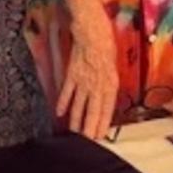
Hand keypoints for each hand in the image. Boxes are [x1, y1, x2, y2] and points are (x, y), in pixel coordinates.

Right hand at [57, 20, 118, 139]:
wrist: (91, 30)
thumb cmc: (105, 44)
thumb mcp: (113, 65)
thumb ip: (109, 82)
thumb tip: (105, 96)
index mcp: (111, 83)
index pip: (107, 109)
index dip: (103, 123)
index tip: (100, 136)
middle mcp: (97, 84)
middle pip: (93, 110)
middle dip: (90, 127)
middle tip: (86, 142)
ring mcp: (83, 80)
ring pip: (79, 104)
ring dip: (76, 119)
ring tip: (74, 133)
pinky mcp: (72, 73)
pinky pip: (67, 91)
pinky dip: (63, 102)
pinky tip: (59, 113)